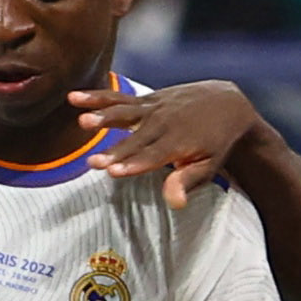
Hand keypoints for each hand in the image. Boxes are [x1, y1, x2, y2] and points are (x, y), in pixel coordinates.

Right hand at [75, 80, 263, 208]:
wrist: (226, 103)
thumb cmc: (216, 143)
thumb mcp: (209, 165)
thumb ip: (188, 181)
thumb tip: (175, 202)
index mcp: (178, 143)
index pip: (152, 157)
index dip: (133, 165)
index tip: (115, 172)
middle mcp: (164, 124)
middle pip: (134, 141)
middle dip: (114, 152)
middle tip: (93, 163)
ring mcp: (153, 108)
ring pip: (124, 113)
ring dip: (103, 117)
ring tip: (82, 121)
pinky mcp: (146, 99)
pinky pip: (119, 99)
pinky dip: (97, 98)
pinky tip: (73, 99)